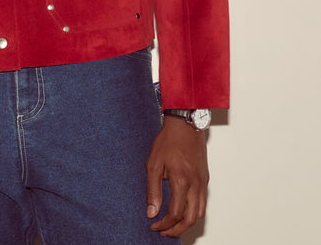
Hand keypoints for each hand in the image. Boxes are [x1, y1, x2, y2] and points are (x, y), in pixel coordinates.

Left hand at [145, 116, 208, 237]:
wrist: (186, 124)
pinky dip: (194, 212)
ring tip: (173, 225)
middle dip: (176, 230)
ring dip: (187, 223)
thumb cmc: (168, 140)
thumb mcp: (153, 163)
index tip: (154, 225)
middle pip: (191, 219)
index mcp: (181, 181)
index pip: (175, 214)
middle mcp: (195, 184)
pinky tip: (183, 210)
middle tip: (163, 231)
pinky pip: (202, 202)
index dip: (164, 224)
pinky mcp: (205, 179)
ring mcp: (203, 182)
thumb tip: (151, 212)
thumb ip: (153, 190)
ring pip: (200, 213)